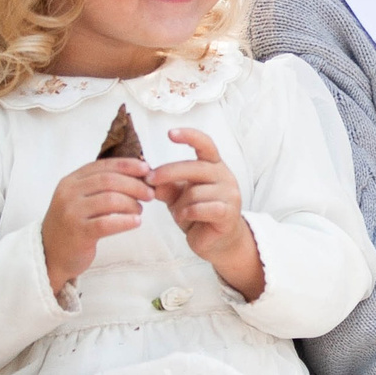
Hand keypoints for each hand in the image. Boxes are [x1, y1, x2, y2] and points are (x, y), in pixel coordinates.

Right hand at [41, 157, 153, 294]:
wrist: (50, 255)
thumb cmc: (72, 225)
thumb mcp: (79, 199)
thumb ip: (99, 186)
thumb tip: (136, 174)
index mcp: (71, 181)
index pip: (103, 166)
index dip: (127, 165)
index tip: (146, 169)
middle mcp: (69, 193)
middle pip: (109, 180)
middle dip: (134, 185)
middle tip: (150, 193)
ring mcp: (72, 213)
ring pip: (110, 200)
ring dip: (132, 203)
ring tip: (140, 210)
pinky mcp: (78, 233)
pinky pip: (107, 223)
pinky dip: (126, 221)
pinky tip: (136, 222)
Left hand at [153, 127, 263, 297]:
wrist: (217, 241)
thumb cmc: (197, 213)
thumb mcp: (177, 197)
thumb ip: (166, 186)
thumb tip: (146, 176)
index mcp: (213, 166)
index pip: (205, 144)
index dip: (189, 136)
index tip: (170, 133)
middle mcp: (224, 176)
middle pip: (195, 166)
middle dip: (168, 172)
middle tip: (150, 179)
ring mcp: (230, 194)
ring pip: (195, 191)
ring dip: (181, 204)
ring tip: (181, 214)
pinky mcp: (229, 212)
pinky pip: (202, 207)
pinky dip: (189, 213)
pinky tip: (187, 218)